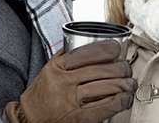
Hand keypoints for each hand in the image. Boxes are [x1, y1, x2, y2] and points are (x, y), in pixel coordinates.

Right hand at [3, 40, 135, 122]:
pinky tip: (125, 98)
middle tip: (127, 68)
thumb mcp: (49, 70)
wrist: (28, 120)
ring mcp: (71, 101)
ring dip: (124, 84)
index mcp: (56, 68)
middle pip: (100, 71)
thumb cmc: (42, 94)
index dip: (105, 49)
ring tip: (130, 83)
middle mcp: (63, 83)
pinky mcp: (78, 119)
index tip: (116, 48)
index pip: (84, 54)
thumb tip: (89, 43)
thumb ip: (66, 57)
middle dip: (120, 68)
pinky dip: (120, 101)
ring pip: (106, 87)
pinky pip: (105, 107)